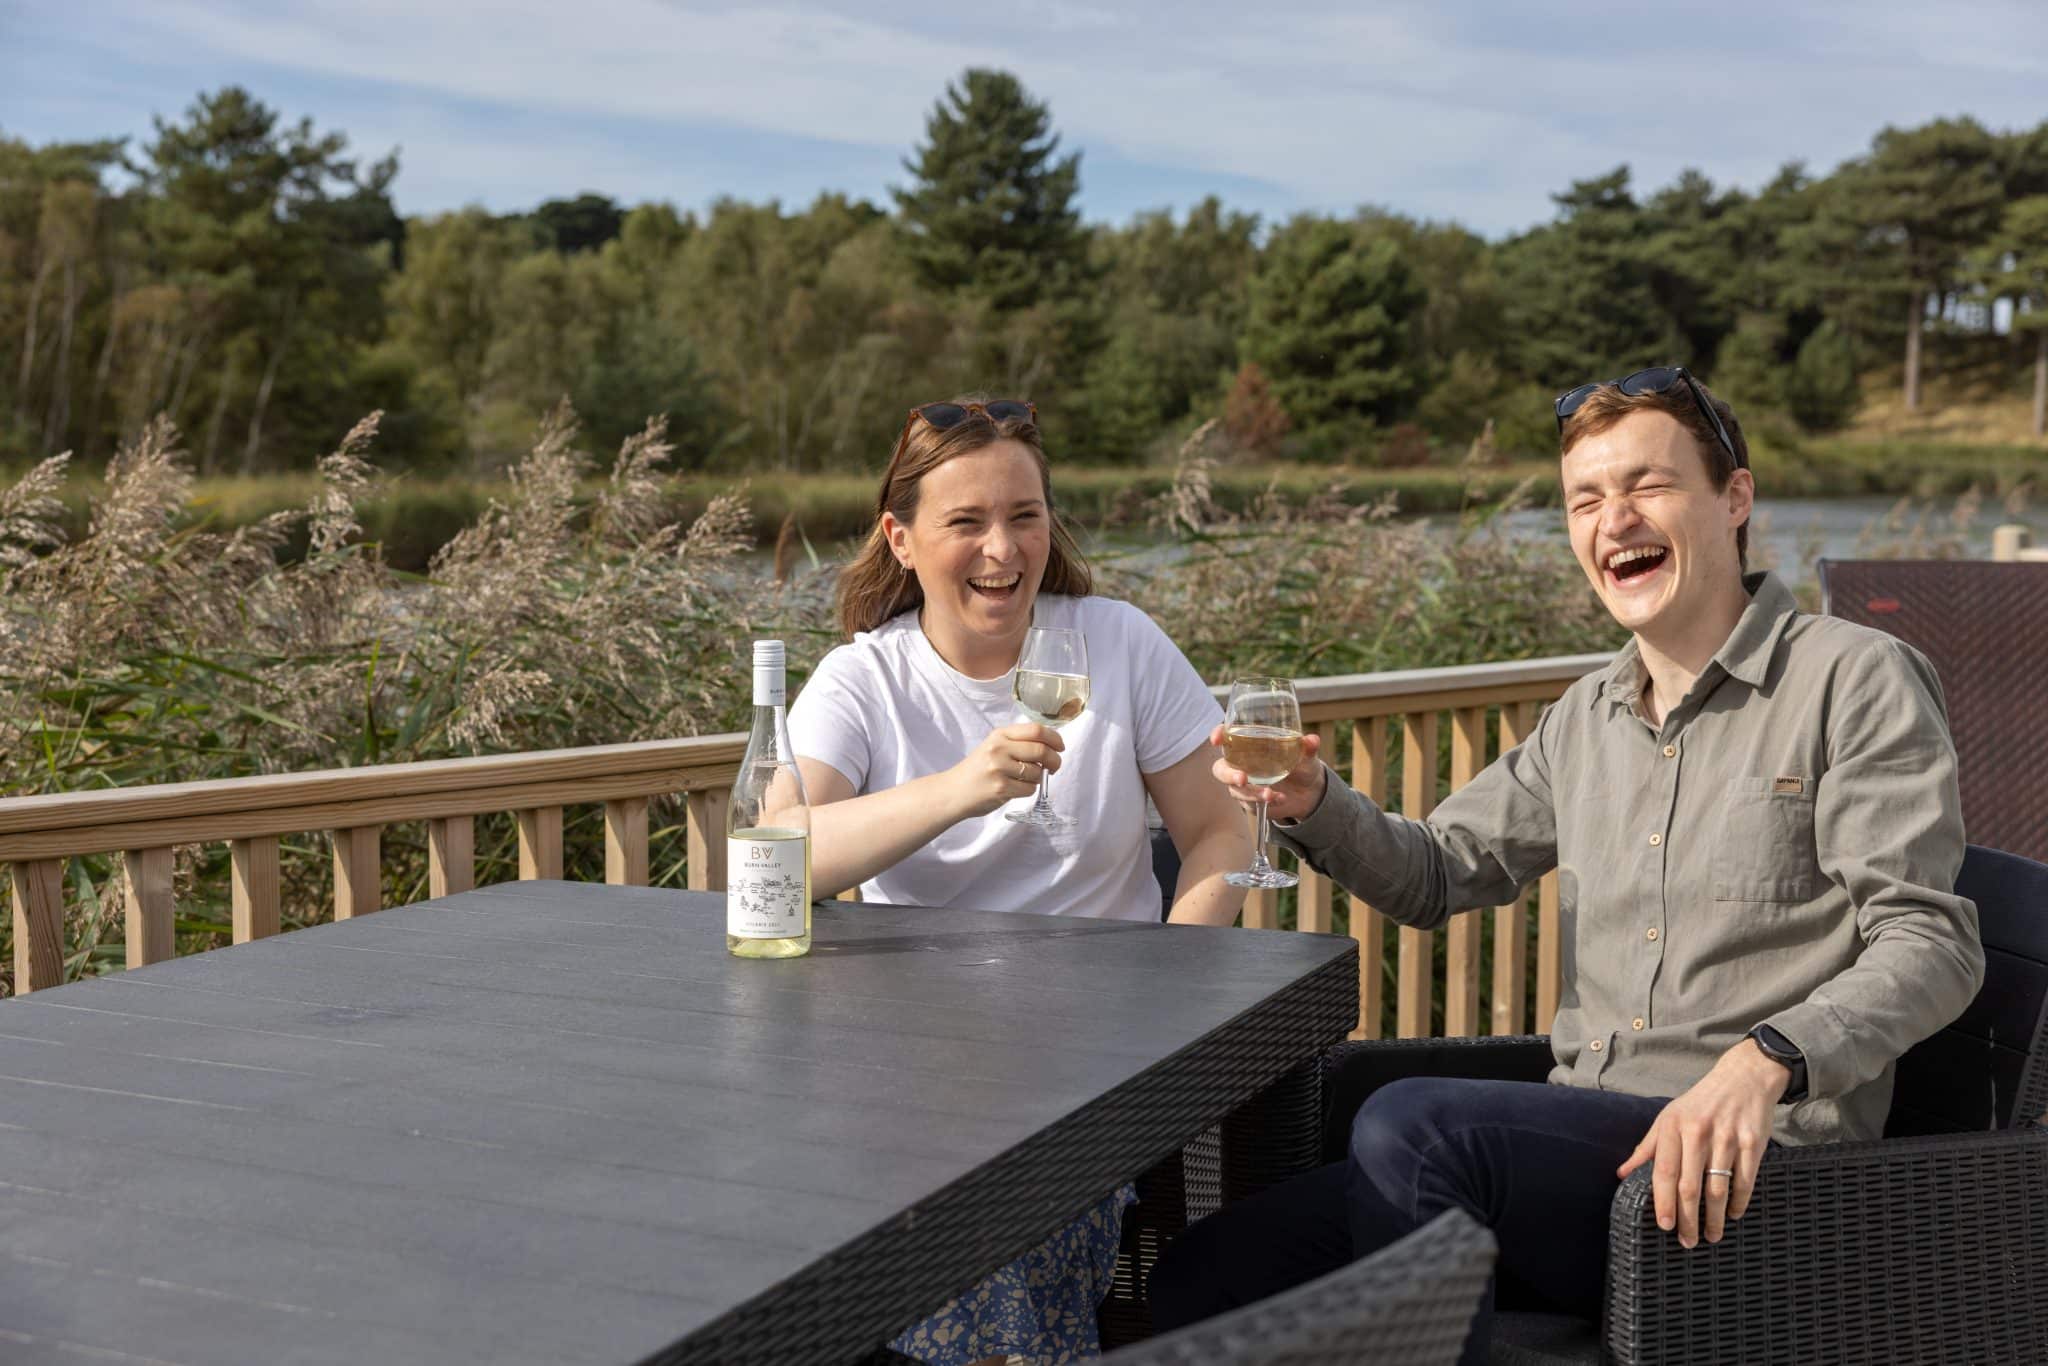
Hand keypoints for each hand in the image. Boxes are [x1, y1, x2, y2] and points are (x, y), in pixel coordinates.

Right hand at [948, 723, 1062, 818]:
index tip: (1060, 747)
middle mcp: (999, 748)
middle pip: (1041, 750)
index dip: (1054, 738)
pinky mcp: (1001, 788)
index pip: (1036, 730)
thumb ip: (1018, 743)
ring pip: (1037, 772)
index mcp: (1000, 734)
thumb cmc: (977, 770)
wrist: (952, 792)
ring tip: (1023, 779)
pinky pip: (1029, 789)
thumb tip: (1052, 747)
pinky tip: (1015, 789)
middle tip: (1054, 767)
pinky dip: (1028, 790)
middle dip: (1054, 760)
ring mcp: (999, 768)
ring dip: (1037, 778)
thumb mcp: (993, 746)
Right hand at [1208, 725, 1327, 822]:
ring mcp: (1244, 784)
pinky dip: (1263, 801)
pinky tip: (1280, 798)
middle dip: (1228, 774)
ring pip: (1235, 790)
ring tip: (1270, 794)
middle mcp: (1241, 764)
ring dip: (1250, 793)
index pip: (1227, 737)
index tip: (1217, 739)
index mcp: (1250, 745)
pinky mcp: (1250, 801)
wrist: (1308, 792)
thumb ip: (1308, 747)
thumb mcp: (1307, 755)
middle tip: (1242, 778)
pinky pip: (1249, 803)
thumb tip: (1311, 740)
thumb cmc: (1302, 765)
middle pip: (1221, 768)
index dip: (1218, 735)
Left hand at [1616, 1039, 1789, 1247]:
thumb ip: (1647, 1148)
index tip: (1664, 1226)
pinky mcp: (1753, 1143)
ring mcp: (1727, 1138)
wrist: (1743, 1078)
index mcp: (1673, 1127)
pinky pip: (1744, 1182)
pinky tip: (1732, 1214)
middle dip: (1687, 1220)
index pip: (1663, 1172)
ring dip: (1714, 1218)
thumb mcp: (1668, 1117)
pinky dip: (1738, 1203)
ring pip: (1718, 1189)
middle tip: (1688, 1242)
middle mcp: (1699, 1133)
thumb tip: (1621, 1174)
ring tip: (1711, 1236)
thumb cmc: (1700, 1103)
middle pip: (1690, 1186)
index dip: (1662, 1202)